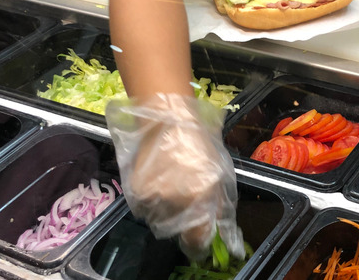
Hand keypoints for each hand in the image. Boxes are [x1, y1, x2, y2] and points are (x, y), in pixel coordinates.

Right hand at [105, 93, 243, 260]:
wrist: (166, 116)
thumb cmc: (197, 139)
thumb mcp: (219, 170)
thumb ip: (220, 203)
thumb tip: (221, 229)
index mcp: (203, 194)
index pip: (198, 238)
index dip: (198, 241)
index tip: (198, 239)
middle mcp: (178, 200)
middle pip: (177, 229)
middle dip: (181, 221)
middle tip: (183, 198)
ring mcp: (155, 196)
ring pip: (159, 219)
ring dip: (165, 209)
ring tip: (169, 182)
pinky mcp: (137, 190)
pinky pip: (145, 206)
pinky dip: (150, 199)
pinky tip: (157, 177)